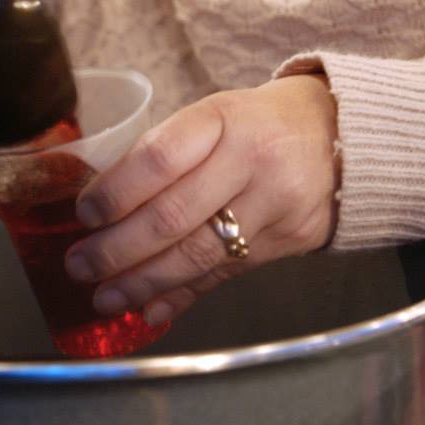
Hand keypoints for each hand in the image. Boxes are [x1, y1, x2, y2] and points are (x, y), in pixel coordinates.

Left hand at [65, 74, 339, 325]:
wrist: (344, 137)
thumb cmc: (256, 124)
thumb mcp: (213, 116)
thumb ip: (164, 156)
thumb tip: (102, 209)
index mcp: (223, 119)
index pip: (159, 158)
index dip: (116, 192)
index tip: (85, 215)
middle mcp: (252, 161)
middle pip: (174, 215)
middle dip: (118, 248)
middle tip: (80, 265)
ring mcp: (274, 204)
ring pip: (198, 253)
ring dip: (144, 281)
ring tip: (105, 295)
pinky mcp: (289, 241)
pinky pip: (226, 275)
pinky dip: (183, 295)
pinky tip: (151, 308)